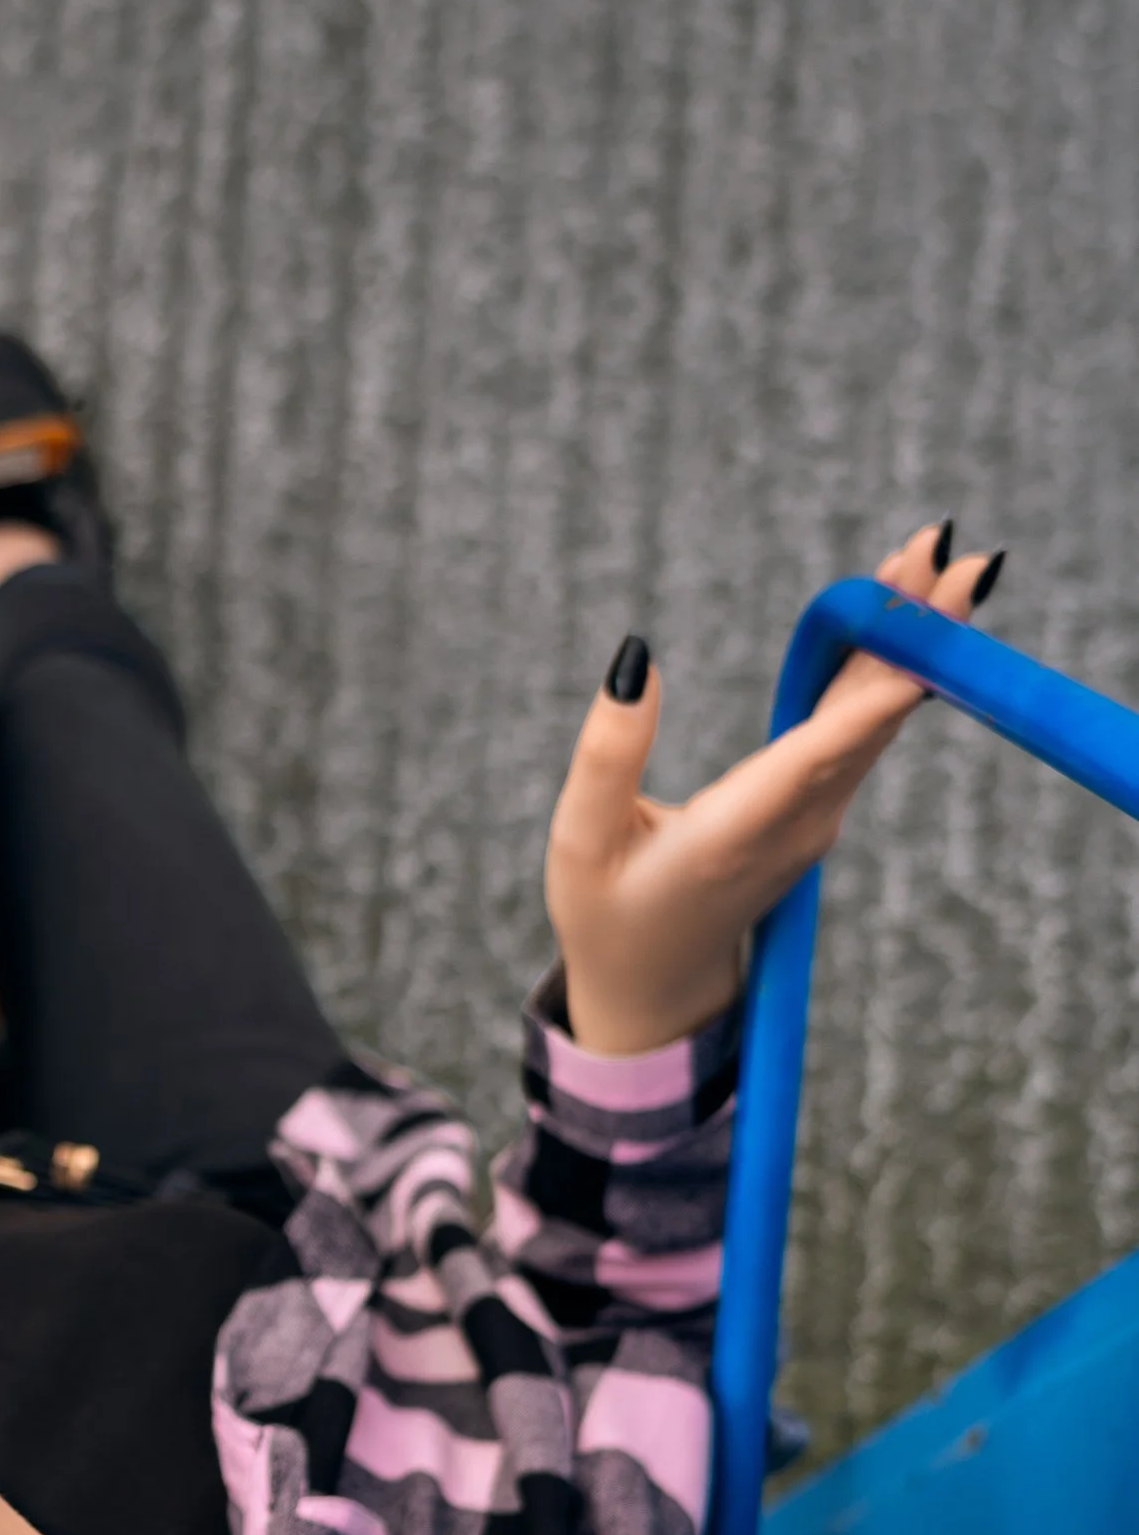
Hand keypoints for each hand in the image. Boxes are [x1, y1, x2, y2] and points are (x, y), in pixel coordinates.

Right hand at [545, 521, 1002, 1053]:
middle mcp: (798, 825)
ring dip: (909, 637)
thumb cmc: (606, 916)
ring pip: (876, 716)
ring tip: (936, 557)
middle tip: (953, 547)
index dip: (876, 685)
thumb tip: (636, 658)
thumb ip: (605, 755)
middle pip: (870, 715)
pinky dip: (885, 665)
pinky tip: (899, 616)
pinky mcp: (821, 809)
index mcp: (735, 834)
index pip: (820, 751)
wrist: (656, 987)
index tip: (924, 623)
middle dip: (912, 630)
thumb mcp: (580, 842)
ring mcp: (819, 819)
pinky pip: (863, 727)